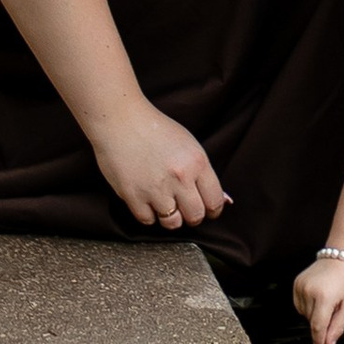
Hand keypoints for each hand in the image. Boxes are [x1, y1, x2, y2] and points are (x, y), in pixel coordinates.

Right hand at [90, 100, 224, 230]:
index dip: (213, 210)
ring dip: (170, 217)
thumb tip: (223, 200)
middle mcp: (179, 177)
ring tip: (165, 203)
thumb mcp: (188, 144)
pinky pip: (148, 220)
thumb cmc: (155, 129)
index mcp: (196, 162)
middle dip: (192, 216)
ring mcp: (156, 189)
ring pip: (172, 223)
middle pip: (195, 216)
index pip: (214, 201)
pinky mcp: (133, 196)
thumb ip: (203, 174)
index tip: (207, 210)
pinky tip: (147, 200)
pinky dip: (148, 214)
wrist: (120, 120)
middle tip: (185, 208)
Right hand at [294, 255, 343, 343]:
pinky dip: (308, 306)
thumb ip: (337, 327)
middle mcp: (309, 291)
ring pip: (304, 314)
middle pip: (312, 321)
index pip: (318, 326)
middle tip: (334, 310)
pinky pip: (299, 304)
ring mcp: (300, 286)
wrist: (342, 257)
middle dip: (322, 323)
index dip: (318, 341)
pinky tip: (318, 297)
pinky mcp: (296, 283)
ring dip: (315, 314)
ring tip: (327, 300)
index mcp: (324, 297)